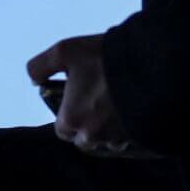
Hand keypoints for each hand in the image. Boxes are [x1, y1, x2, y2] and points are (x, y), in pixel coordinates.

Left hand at [29, 34, 159, 157]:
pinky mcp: (141, 137)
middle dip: (88, 120)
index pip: (62, 127)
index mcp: (72, 121)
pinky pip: (129, 137)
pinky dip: (128, 125)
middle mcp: (94, 137)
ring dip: (109, 124)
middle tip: (99, 94)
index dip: (69, 110)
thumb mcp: (64, 51)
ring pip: (107, 138)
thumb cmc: (105, 59)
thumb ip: (40, 66)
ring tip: (118, 98)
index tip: (79, 94)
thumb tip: (34, 80)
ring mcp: (119, 139)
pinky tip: (133, 104)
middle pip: (85, 136)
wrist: (155, 65)